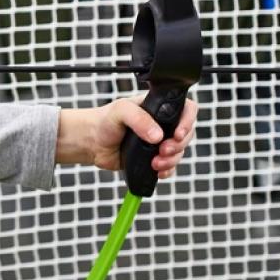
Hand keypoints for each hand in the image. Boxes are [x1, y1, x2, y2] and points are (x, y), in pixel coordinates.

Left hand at [56, 94, 197, 178]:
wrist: (91, 142)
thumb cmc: (104, 121)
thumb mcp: (120, 111)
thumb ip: (139, 119)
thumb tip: (157, 135)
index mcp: (159, 108)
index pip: (187, 110)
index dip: (188, 121)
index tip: (178, 133)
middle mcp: (163, 125)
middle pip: (186, 134)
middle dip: (178, 145)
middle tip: (163, 149)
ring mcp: (159, 142)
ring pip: (179, 152)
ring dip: (171, 160)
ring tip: (155, 162)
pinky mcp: (153, 158)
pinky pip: (169, 167)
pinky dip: (167, 170)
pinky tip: (157, 171)